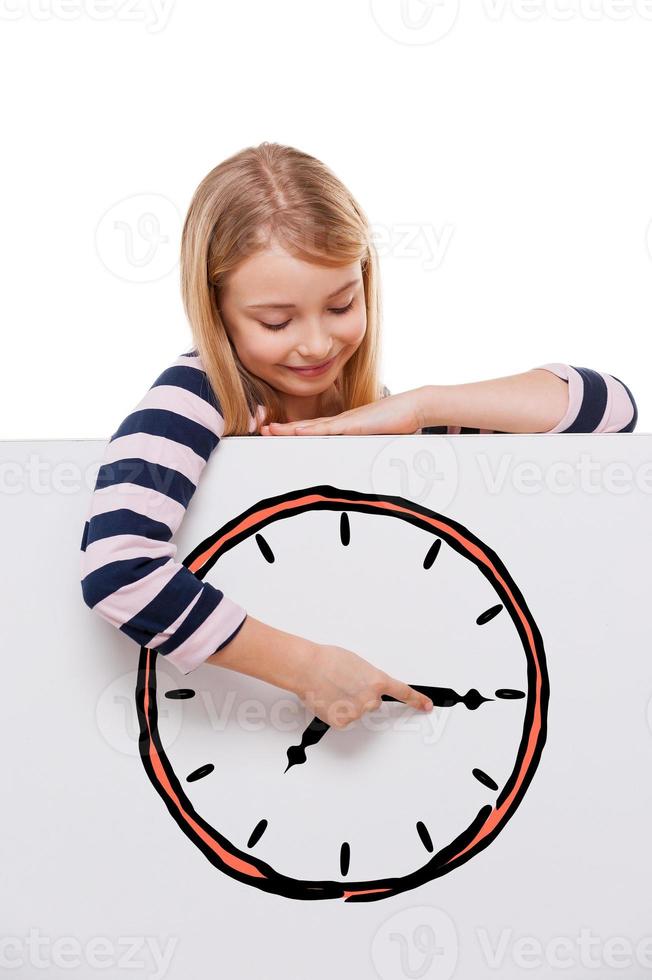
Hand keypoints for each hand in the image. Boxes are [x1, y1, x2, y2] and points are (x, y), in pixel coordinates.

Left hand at [259, 387, 427, 435]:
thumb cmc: (398, 423)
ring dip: (290, 429)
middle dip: (284, 430)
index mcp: (345, 426)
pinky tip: (297, 430)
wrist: (414, 407)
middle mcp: (341, 422)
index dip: (295, 431)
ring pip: (312, 426)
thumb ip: (365, 448)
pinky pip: (329, 428)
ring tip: (271, 430)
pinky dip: (311, 430)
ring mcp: (347, 422)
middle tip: (263, 430)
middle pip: (307, 427)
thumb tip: (360, 462)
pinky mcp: (355, 424)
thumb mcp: (376, 440)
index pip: (314, 430)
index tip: (277, 433)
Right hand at [292, 642, 433, 729]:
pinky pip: (342, 718)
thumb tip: (365, 686)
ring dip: (347, 703)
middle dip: (361, 696)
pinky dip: (336, 711)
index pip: (403, 693)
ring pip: (356, 711)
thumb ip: (367, 678)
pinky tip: (328, 699)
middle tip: (345, 684)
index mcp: (377, 681)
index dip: (417, 700)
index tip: (426, 706)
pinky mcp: (342, 721)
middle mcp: (370, 700)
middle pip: (372, 703)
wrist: (308, 668)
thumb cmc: (328, 660)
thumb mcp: (357, 664)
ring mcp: (357, 713)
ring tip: (332, 689)